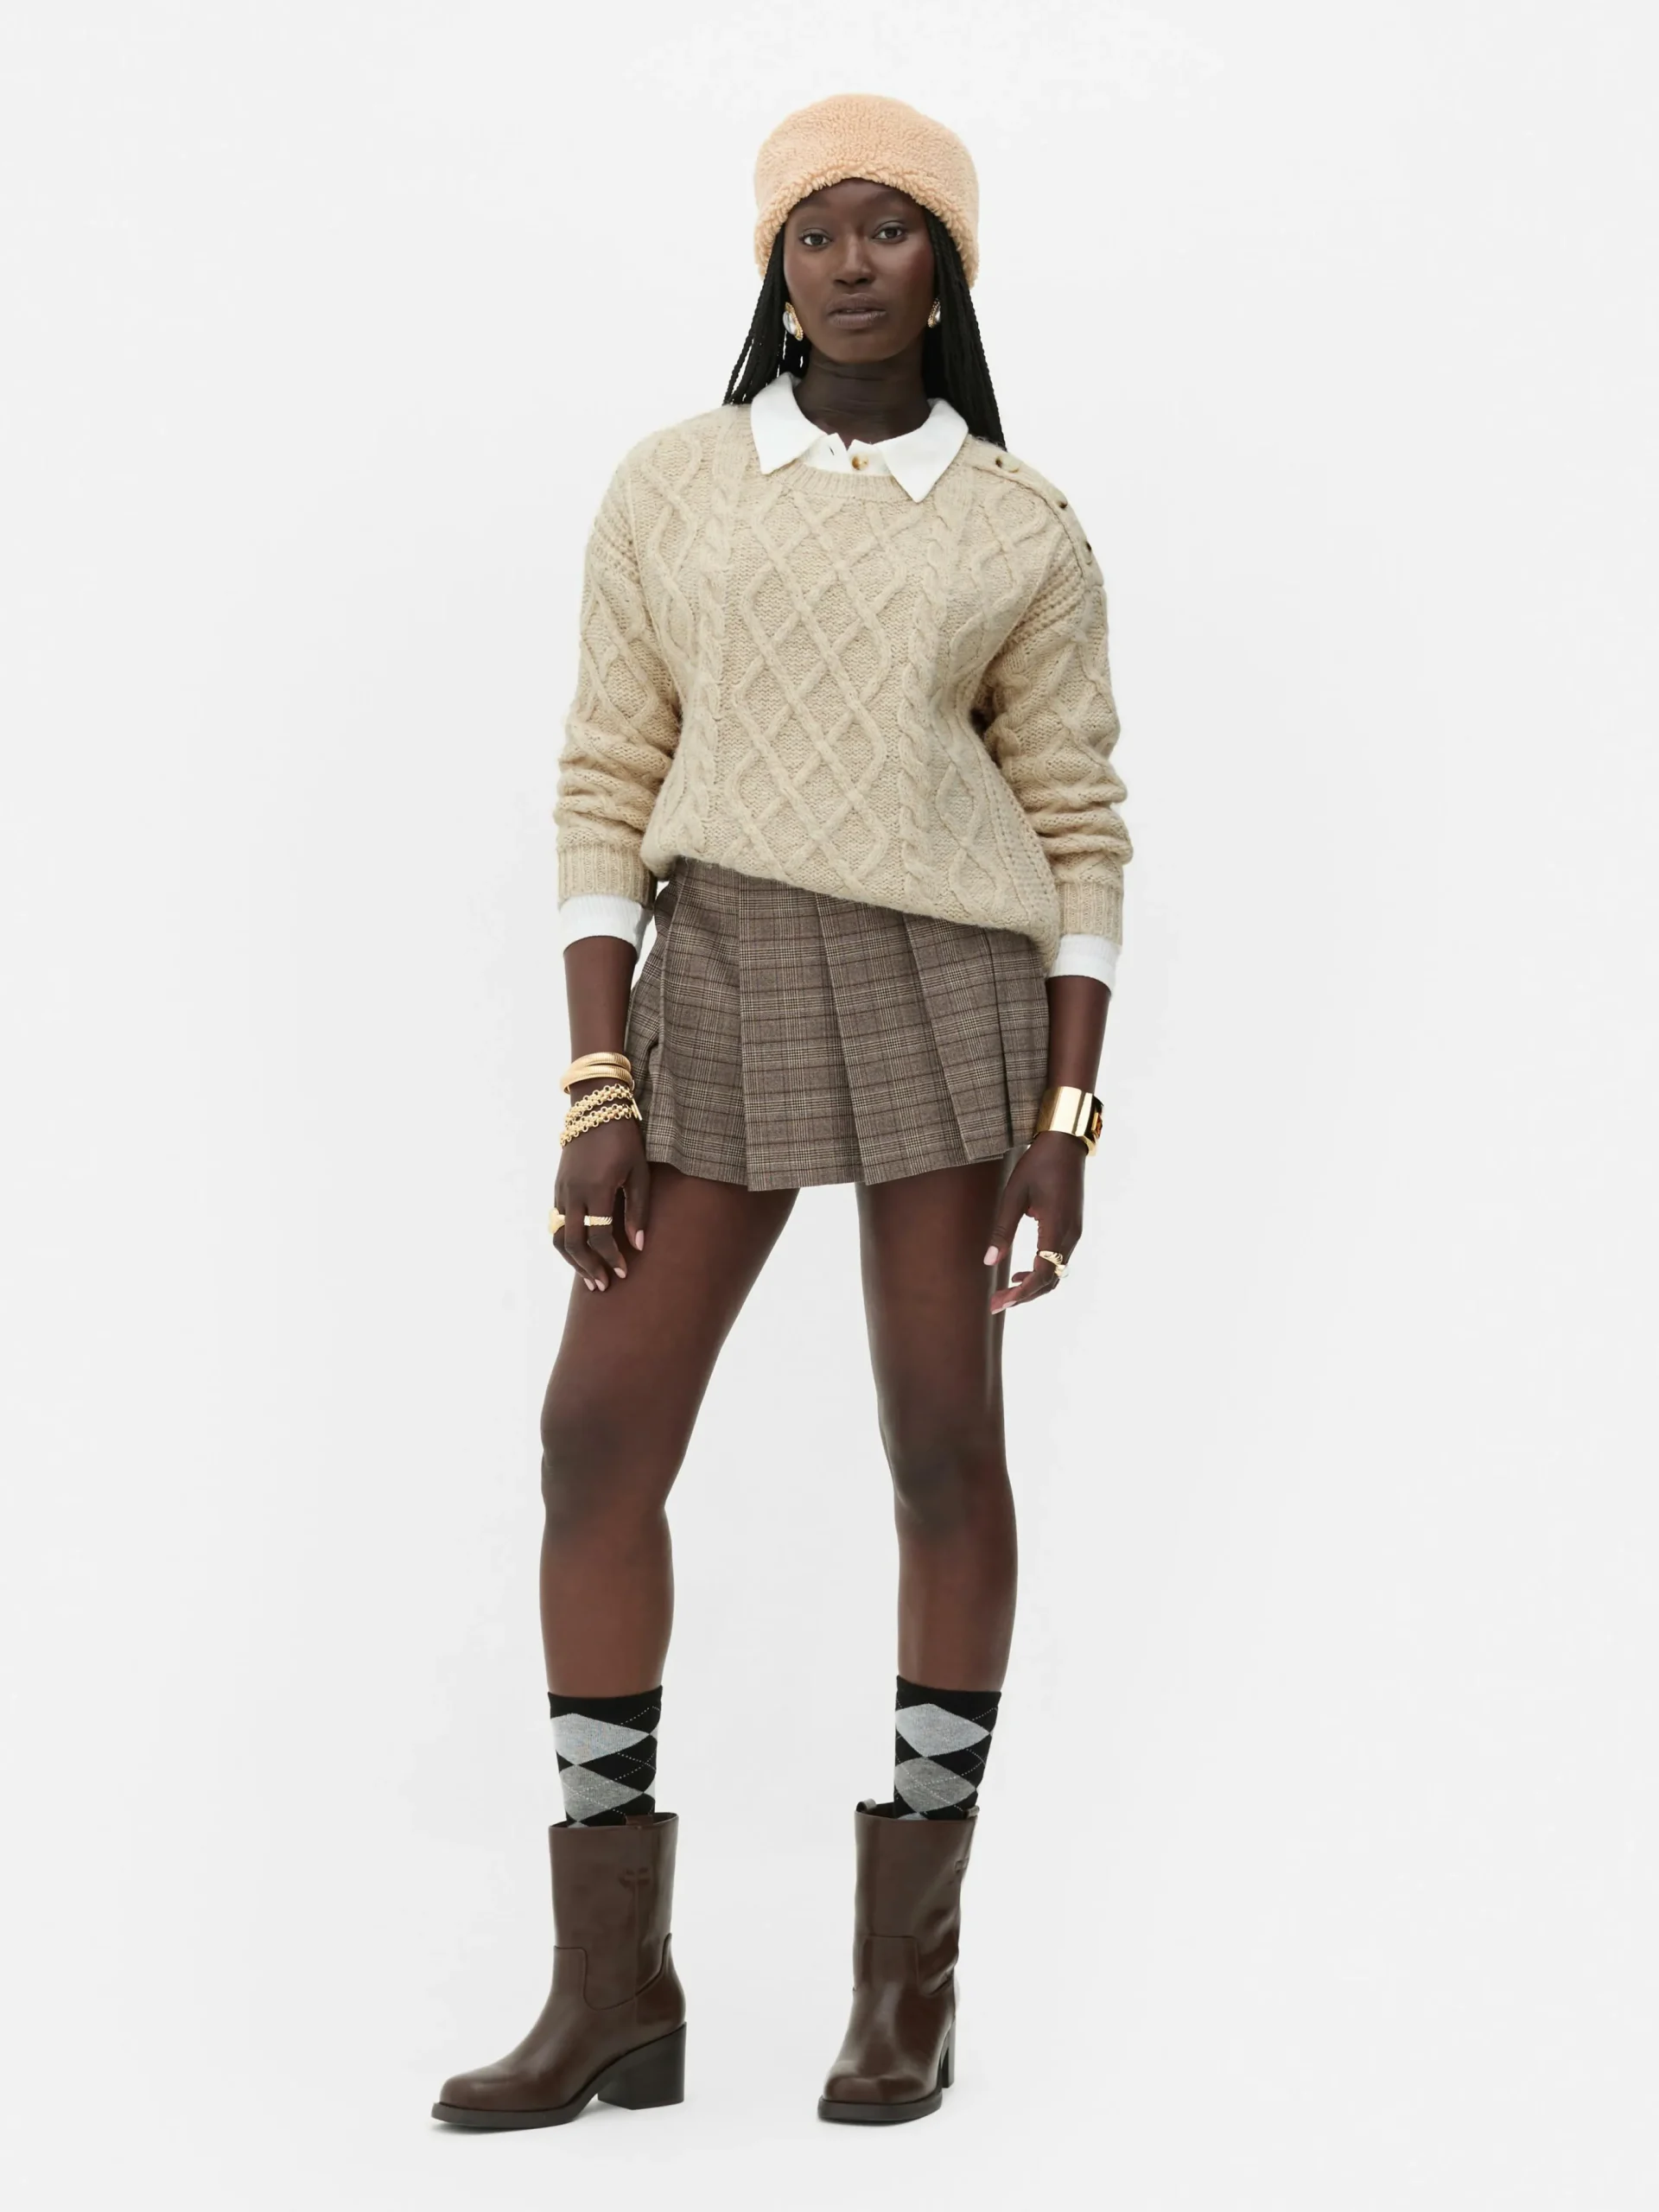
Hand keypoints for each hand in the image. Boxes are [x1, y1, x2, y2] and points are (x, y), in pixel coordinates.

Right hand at [552, 1085, 649, 1291]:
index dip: (612, 1258)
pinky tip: (580, 1253)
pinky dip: (567, 1242)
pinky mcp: (558, 1187)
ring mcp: (561, 1190)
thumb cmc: (624, 1137)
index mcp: (597, 1188)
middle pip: (574, 1242)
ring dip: (572, 1260)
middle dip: (589, 1268)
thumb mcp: (639, 1171)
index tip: (624, 1273)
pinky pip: (557, 1222)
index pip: (600, 1236)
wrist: (595, 1107)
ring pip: (558, 1235)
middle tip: (603, 1286)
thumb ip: (638, 1209)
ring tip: (589, 1278)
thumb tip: (639, 1245)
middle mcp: (573, 1192)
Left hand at [984, 1132, 1083, 1313]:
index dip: (1021, 1293)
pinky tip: (1021, 1273)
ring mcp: (1074, 1232)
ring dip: (1033, 1287)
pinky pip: (1058, 1260)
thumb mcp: (1013, 1195)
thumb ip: (1002, 1230)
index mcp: (1055, 1227)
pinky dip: (1041, 1273)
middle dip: (1024, 1296)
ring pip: (1056, 1273)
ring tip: (1006, 1293)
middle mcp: (1069, 1235)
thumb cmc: (1037, 1165)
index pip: (1041, 1274)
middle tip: (996, 1304)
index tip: (999, 1302)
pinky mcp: (1072, 1228)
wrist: (1066, 1144)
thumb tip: (990, 1261)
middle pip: (1050, 1280)